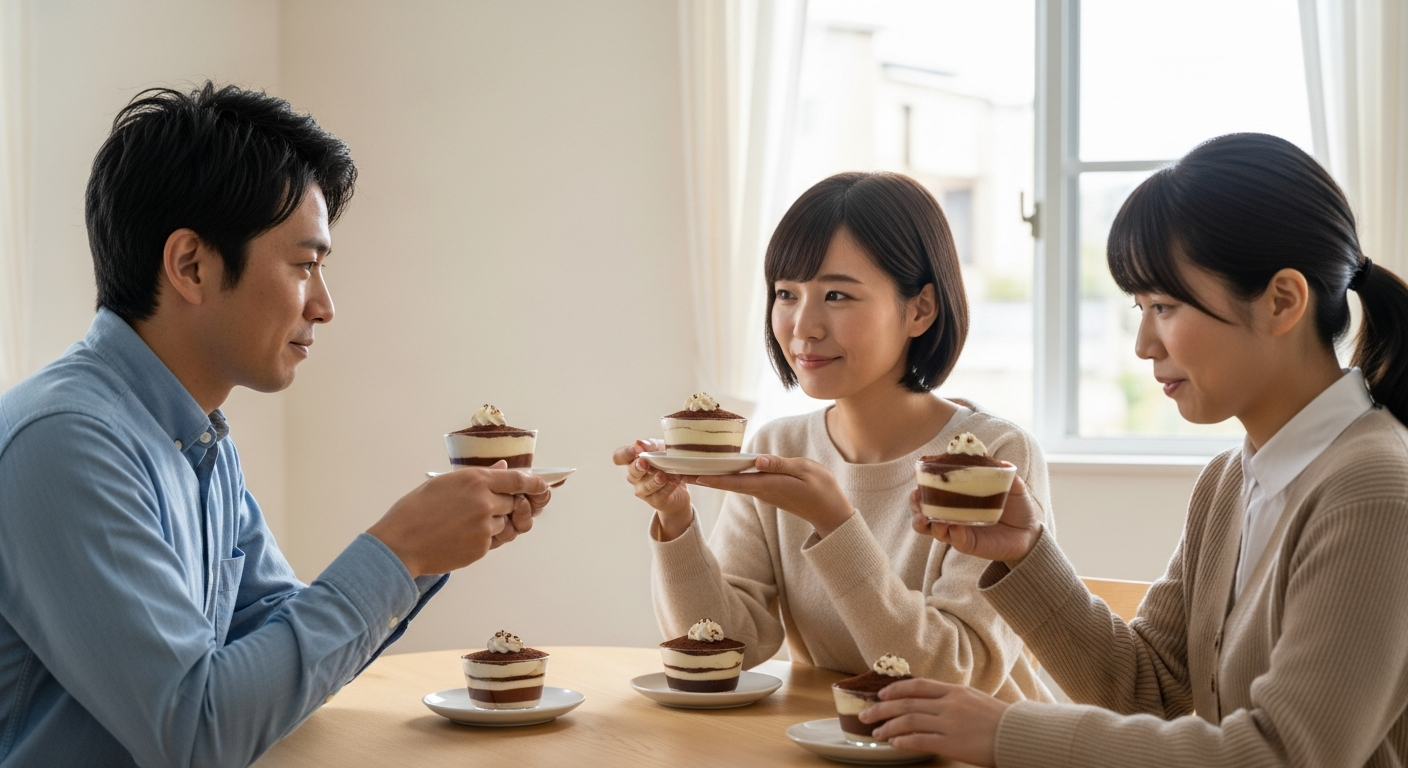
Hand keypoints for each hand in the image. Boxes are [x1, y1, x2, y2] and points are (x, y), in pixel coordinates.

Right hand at [368, 461, 547, 576]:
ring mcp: (485, 528)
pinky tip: (460, 537)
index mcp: (475, 480)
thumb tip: (502, 468)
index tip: (542, 487)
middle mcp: (485, 502)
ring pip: (505, 524)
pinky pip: (494, 542)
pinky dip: (483, 539)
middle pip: (513, 503)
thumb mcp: (443, 483)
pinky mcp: (482, 549)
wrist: (400, 544)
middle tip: (480, 509)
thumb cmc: (415, 510)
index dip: (534, 484)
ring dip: (493, 524)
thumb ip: (478, 476)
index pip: (518, 479)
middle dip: (503, 506)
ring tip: (464, 524)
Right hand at [613, 439, 693, 540]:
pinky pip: (659, 495)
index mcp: (633, 461)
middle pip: (631, 471)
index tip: (636, 449)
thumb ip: (651, 445)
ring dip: (654, 480)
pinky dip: (668, 487)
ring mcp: (643, 490)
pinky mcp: (655, 500)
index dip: (625, 453)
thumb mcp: (662, 450)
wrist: (681, 486)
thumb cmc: (667, 464)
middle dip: (638, 467)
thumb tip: (639, 442)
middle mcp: (635, 476)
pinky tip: (675, 481)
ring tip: (662, 476)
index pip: (619, 456)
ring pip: (645, 486)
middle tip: (645, 463)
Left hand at [693, 455, 852, 536]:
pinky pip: (744, 483)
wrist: (831, 512)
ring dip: (715, 477)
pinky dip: (730, 477)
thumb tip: (758, 460)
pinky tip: (722, 469)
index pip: (735, 481)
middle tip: (683, 472)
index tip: (693, 476)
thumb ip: (781, 465)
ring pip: (735, 484)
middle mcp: (762, 491)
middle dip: (706, 478)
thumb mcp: (805, 471)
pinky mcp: (769, 491)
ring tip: (695, 468)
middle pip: (729, 484)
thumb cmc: (822, 489)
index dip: (713, 478)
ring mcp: (765, 493)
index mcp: (769, 485)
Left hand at [861, 678, 1006, 766]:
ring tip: (876, 733)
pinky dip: (903, 741)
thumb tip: (931, 703)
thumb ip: (952, 700)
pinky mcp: (952, 743)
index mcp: (954, 691)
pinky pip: (921, 740)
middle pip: (906, 703)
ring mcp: (949, 723)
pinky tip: (893, 743)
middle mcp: (949, 704)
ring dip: (888, 726)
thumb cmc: (999, 720)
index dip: (895, 689)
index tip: (880, 694)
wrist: (1020, 735)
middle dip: (881, 709)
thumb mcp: (975, 699)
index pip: (917, 685)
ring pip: (909, 721)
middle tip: (865, 715)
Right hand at [910, 473, 1042, 565]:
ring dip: (925, 522)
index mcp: (957, 497)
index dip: (920, 486)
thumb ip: (1003, 472)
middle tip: (916, 497)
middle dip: (915, 505)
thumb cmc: (1015, 506)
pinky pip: (954, 540)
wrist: (1028, 531)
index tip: (918, 480)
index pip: (931, 491)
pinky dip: (951, 533)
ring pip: (931, 529)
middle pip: (922, 511)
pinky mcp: (967, 544)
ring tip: (928, 518)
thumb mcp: (1011, 485)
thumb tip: (997, 460)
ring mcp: (957, 530)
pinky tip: (955, 528)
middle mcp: (952, 514)